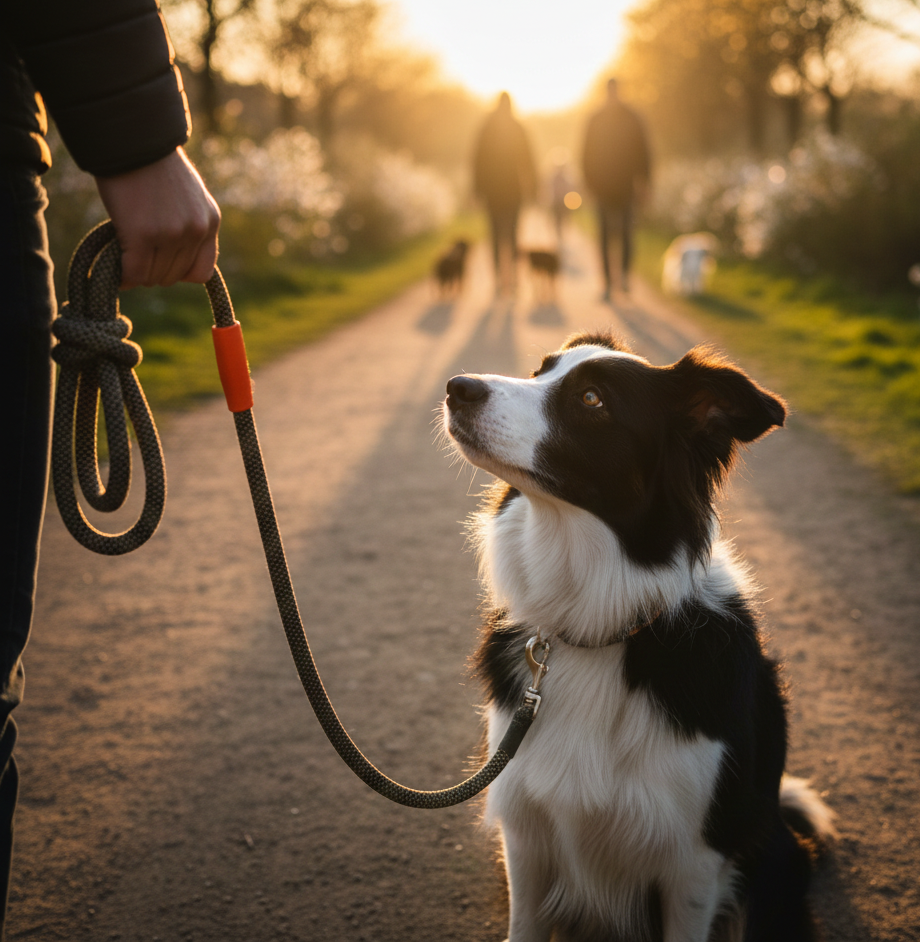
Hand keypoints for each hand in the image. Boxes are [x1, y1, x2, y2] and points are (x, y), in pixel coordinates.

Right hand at [95, 148, 220, 288]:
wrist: (132, 139)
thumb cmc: (153, 165)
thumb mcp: (188, 196)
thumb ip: (189, 224)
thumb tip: (174, 258)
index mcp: (210, 221)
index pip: (202, 272)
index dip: (179, 273)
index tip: (162, 263)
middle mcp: (196, 230)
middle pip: (174, 276)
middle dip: (153, 271)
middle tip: (135, 256)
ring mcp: (171, 234)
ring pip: (154, 277)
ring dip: (137, 272)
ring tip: (125, 256)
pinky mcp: (143, 235)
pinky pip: (135, 272)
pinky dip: (124, 278)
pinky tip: (116, 274)